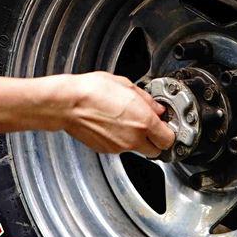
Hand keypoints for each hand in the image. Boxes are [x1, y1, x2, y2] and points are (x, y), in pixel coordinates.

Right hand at [62, 72, 176, 157]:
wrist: (68, 104)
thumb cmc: (92, 90)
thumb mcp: (126, 85)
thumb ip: (147, 100)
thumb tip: (156, 107)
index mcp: (144, 121)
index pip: (169, 139)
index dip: (169, 133)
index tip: (166, 126)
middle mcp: (134, 138)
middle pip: (156, 151)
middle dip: (156, 140)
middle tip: (151, 127)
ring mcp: (119, 147)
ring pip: (137, 150)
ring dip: (137, 140)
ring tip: (126, 121)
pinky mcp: (106, 150)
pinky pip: (120, 148)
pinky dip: (121, 140)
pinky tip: (113, 125)